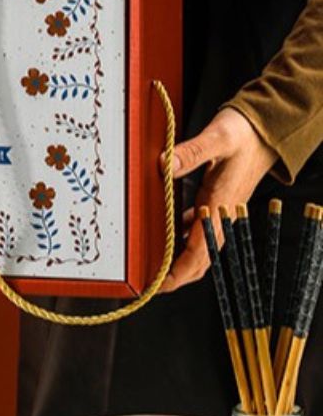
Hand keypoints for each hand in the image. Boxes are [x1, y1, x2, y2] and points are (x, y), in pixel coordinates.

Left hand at [160, 107, 277, 291]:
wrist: (265, 131)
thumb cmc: (243, 134)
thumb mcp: (217, 137)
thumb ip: (192, 152)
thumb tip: (165, 164)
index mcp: (221, 206)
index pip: (199, 251)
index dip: (178, 272)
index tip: (159, 284)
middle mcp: (222, 216)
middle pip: (199, 260)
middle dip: (176, 276)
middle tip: (150, 283)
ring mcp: (221, 214)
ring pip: (198, 249)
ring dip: (178, 260)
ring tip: (153, 265)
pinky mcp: (218, 206)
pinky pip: (198, 232)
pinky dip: (182, 240)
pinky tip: (167, 235)